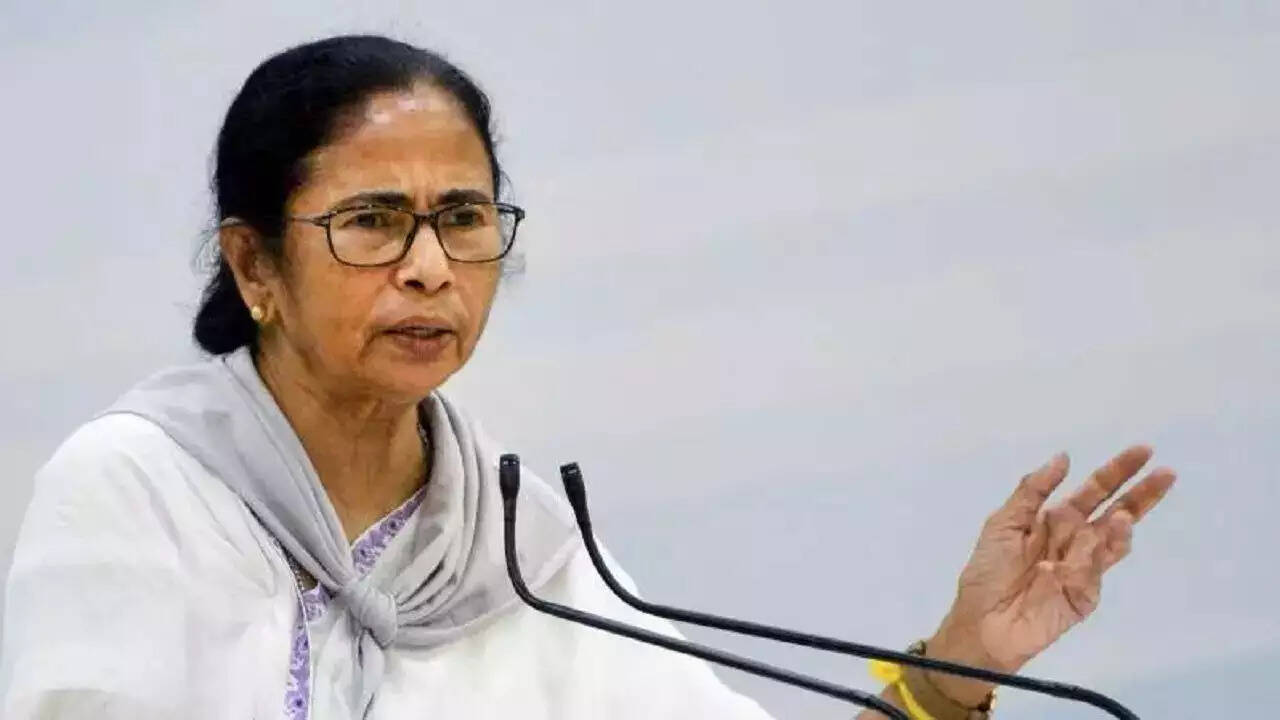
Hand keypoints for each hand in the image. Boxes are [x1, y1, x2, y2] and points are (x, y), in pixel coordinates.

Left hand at [925, 446, 1175, 705]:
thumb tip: (1064, 457)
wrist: (983, 621)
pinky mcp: (1086, 595)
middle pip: (1118, 512)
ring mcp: (1085, 569)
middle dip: (1142, 494)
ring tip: (1121, 518)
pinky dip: (1085, 563)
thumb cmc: (988, 571)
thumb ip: (1032, 491)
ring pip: (1113, 542)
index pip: (1094, 490)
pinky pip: (1093, 573)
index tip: (1144, 451)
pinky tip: (1066, 564)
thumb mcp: (1003, 523)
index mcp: (1056, 518)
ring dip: (1120, 528)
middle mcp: (1076, 539)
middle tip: (1167, 473)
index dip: (1117, 471)